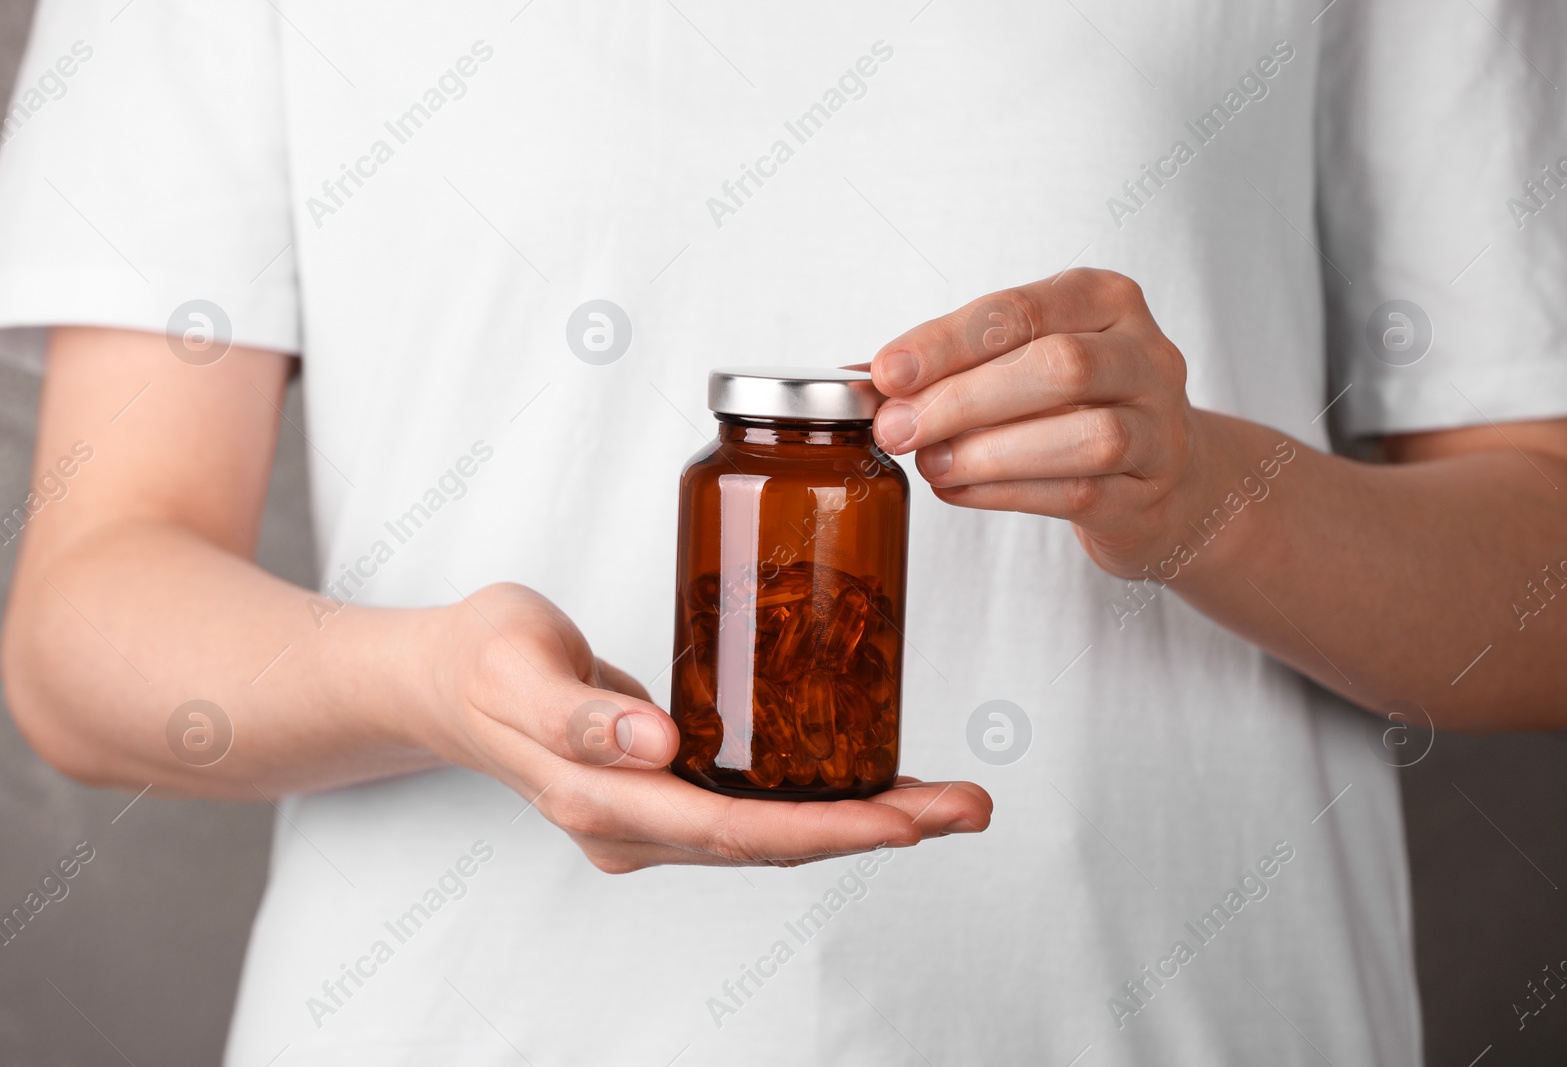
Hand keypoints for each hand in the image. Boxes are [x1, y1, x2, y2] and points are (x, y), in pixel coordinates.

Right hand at [420, 583, 992, 872]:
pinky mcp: (669, 790)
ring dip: (862, 818)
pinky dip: (822, 796)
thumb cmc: (480, 660)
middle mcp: (636, 827)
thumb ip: (579, 715)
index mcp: (602, 805)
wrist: (446, 678)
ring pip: (774, 831)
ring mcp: (653, 817)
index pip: (733, 832)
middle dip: (874, 829)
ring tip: (946, 798)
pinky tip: (875, 776)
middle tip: (965, 806)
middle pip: (772, 843)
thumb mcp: (514, 668)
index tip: (903, 820)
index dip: (824, 829)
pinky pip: (758, 804)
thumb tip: (659, 748)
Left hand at [869, 269, 1216, 578]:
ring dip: (990, 451)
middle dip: (963, 398)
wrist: (1164, 481)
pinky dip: (1006, 492)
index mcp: (1106, 302)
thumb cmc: (1077, 408)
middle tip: (897, 428)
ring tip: (929, 463)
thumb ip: (960, 363)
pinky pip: (1080, 492)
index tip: (886, 372)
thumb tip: (867, 380)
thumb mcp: (1028, 361)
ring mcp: (1160, 427)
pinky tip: (958, 490)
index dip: (947, 342)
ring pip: (1084, 435)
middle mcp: (1146, 356)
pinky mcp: (1150, 492)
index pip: (1022, 310)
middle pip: (1059, 366)